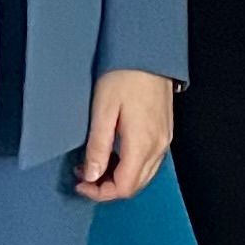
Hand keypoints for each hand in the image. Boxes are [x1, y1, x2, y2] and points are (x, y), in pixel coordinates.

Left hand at [75, 70, 174, 202]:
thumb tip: (91, 176)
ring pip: (143, 176)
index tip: (80, 183)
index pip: (124, 188)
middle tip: (83, 175)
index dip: (100, 193)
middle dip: (107, 188)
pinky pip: (148, 162)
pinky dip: (129, 166)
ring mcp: (164, 140)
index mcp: (142, 144)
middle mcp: (158, 147)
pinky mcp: (164, 132)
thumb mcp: (103, 110)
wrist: (148, 52)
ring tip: (93, 163)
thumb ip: (98, 146)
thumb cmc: (124, 75)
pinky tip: (112, 153)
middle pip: (134, 186)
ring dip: (118, 177)